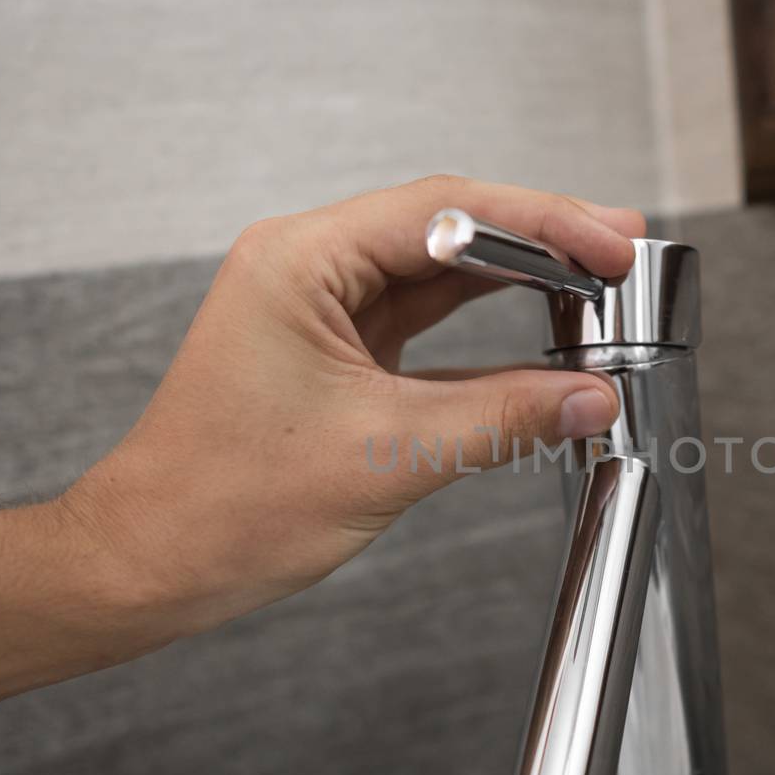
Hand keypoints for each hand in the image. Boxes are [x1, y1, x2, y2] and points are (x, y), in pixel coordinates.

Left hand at [61, 175, 643, 640]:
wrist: (154, 560)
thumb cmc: (223, 505)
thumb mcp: (387, 454)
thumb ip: (502, 417)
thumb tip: (588, 398)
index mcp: (299, 261)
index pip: (445, 213)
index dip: (543, 222)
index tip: (609, 243)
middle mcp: (305, 266)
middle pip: (448, 228)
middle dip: (541, 242)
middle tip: (620, 255)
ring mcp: (320, 306)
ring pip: (441, 272)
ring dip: (519, 281)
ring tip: (596, 288)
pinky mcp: (335, 348)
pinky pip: (425, 319)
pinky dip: (486, 327)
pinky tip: (541, 335)